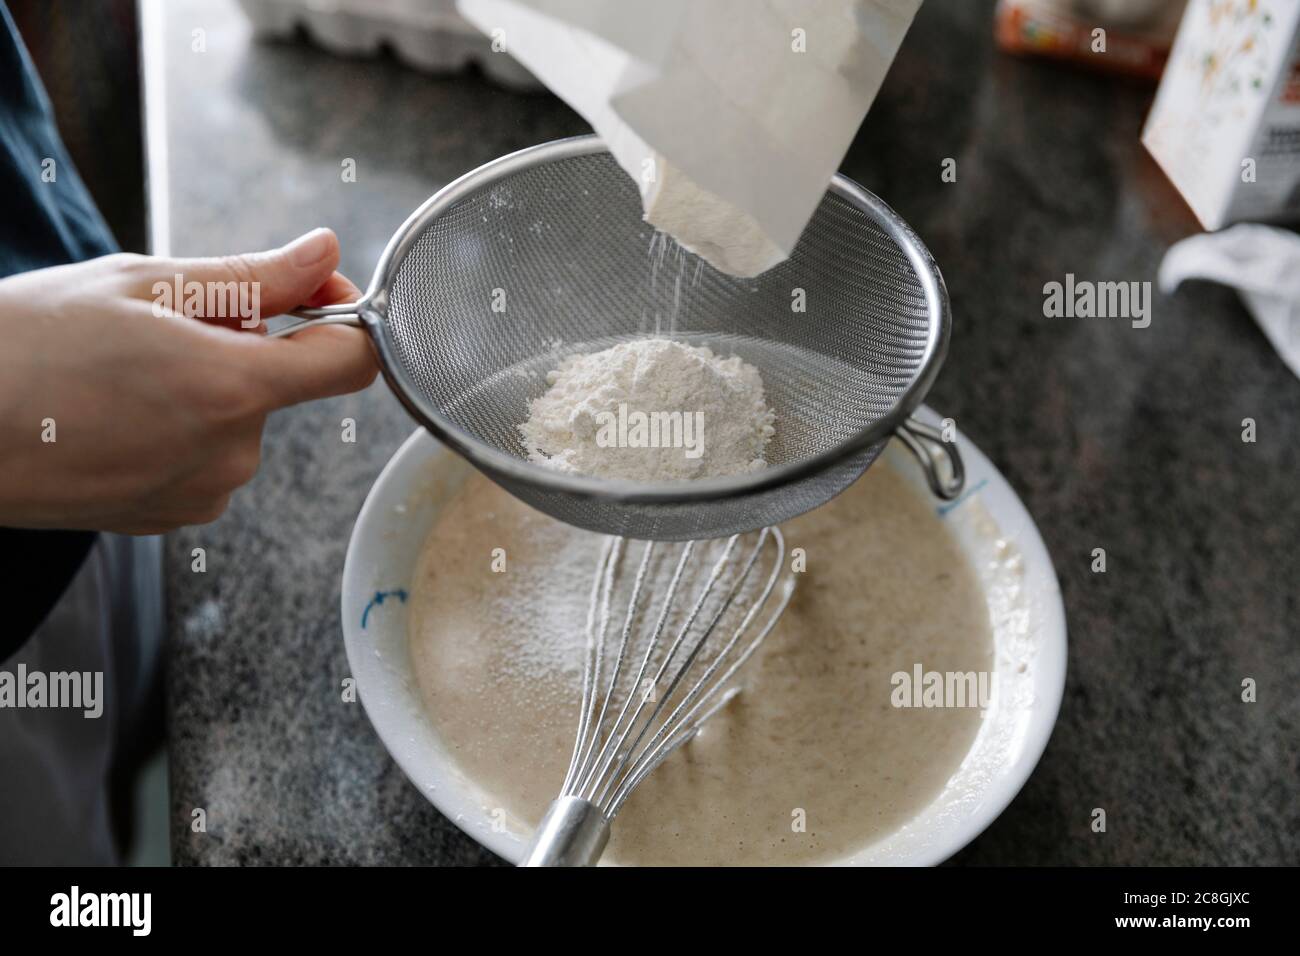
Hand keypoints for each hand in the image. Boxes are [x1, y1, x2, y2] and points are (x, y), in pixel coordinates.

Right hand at [0, 228, 377, 532]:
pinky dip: (177, 428)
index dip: (344, 318)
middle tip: (156, 327)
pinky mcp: (171, 516)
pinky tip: (113, 413)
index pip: (350, 362)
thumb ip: (251, 276)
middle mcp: (230, 453)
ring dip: (203, 386)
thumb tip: (323, 255)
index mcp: (232, 389)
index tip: (312, 294)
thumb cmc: (26, 346)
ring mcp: (202, 492)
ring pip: (238, 419)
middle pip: (281, 382)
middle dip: (238, 344)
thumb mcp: (142, 284)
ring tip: (119, 372)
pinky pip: (204, 456)